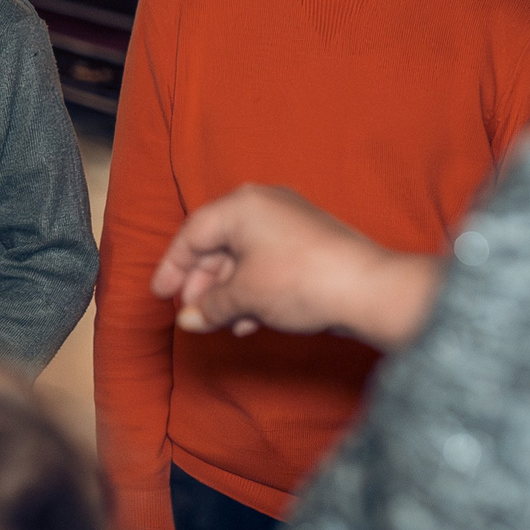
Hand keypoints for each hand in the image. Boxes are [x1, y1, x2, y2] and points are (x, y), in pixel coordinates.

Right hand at [151, 184, 443, 352]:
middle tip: (192, 314)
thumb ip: (209, 305)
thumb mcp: (245, 295)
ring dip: (229, 293)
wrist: (369, 290)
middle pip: (218, 245)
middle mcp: (264, 205)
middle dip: (203, 284)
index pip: (193, 233)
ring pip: (244, 258)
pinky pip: (268, 264)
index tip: (160, 294)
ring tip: (223, 324)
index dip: (173, 267)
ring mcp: (290, 223)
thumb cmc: (301, 281)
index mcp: (242, 206)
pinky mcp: (309, 244)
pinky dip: (254, 290)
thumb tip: (189, 319)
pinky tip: (250, 321)